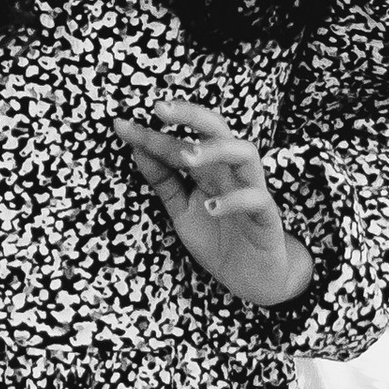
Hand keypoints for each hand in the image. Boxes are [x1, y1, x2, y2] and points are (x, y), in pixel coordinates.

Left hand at [115, 96, 312, 308]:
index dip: (151, 134)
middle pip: (219, 129)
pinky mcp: (267, 218)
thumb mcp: (182, 210)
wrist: (252, 278)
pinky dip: (234, 200)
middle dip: (191, 115)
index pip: (182, 141)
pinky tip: (211, 208)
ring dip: (216, 150)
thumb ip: (164, 182)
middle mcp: (231, 173)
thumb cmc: (218, 238)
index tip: (121, 125)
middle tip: (159, 109)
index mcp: (211, 169)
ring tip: (187, 156)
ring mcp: (252, 191)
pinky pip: (256, 199)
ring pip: (245, 153)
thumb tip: (137, 150)